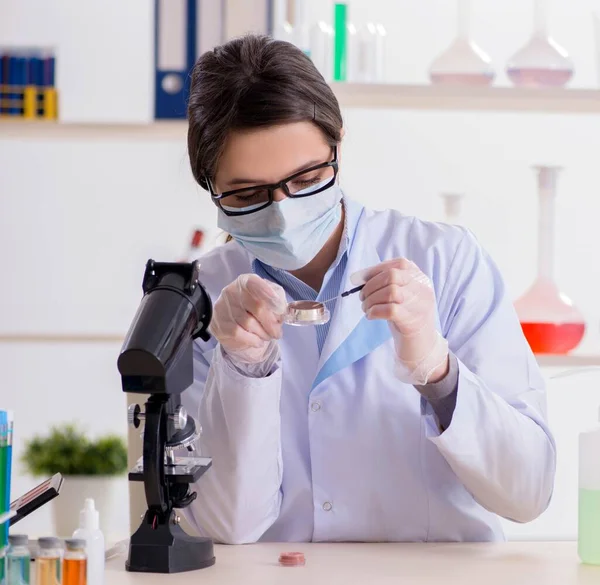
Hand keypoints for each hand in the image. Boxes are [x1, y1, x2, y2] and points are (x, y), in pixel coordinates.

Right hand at [210, 274, 287, 365]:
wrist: (232, 324)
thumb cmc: (253, 309)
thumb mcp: (266, 299)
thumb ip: (276, 301)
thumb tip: (281, 311)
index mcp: (245, 281)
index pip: (254, 283)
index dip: (268, 293)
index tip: (279, 307)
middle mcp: (232, 291)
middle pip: (257, 307)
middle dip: (271, 323)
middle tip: (277, 332)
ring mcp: (223, 308)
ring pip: (249, 323)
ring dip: (263, 333)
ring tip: (269, 336)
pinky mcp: (219, 324)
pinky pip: (239, 334)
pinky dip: (253, 340)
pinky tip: (258, 341)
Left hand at [352, 258, 448, 384]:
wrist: (422, 346)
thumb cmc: (406, 317)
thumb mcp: (402, 296)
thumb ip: (387, 283)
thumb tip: (359, 277)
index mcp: (420, 279)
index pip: (399, 264)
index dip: (376, 270)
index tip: (362, 280)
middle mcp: (423, 289)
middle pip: (393, 275)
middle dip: (371, 285)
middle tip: (362, 297)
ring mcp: (419, 305)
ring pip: (391, 291)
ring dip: (371, 300)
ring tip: (366, 308)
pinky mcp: (411, 321)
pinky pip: (390, 310)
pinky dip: (374, 311)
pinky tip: (371, 316)